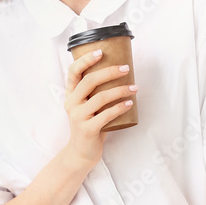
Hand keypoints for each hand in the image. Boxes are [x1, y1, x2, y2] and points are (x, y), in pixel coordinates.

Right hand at [64, 49, 136, 164]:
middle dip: (109, 72)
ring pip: (100, 97)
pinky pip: (106, 115)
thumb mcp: (88, 107)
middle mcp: (72, 103)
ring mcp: (78, 116)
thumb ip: (96, 94)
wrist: (81, 153)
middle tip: (126, 69)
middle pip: (89, 81)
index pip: (73, 72)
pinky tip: (129, 103)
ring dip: (120, 90)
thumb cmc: (90, 126)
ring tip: (134, 88)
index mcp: (71, 95)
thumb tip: (122, 75)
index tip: (101, 52)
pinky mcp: (87, 129)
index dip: (85, 60)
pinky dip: (120, 108)